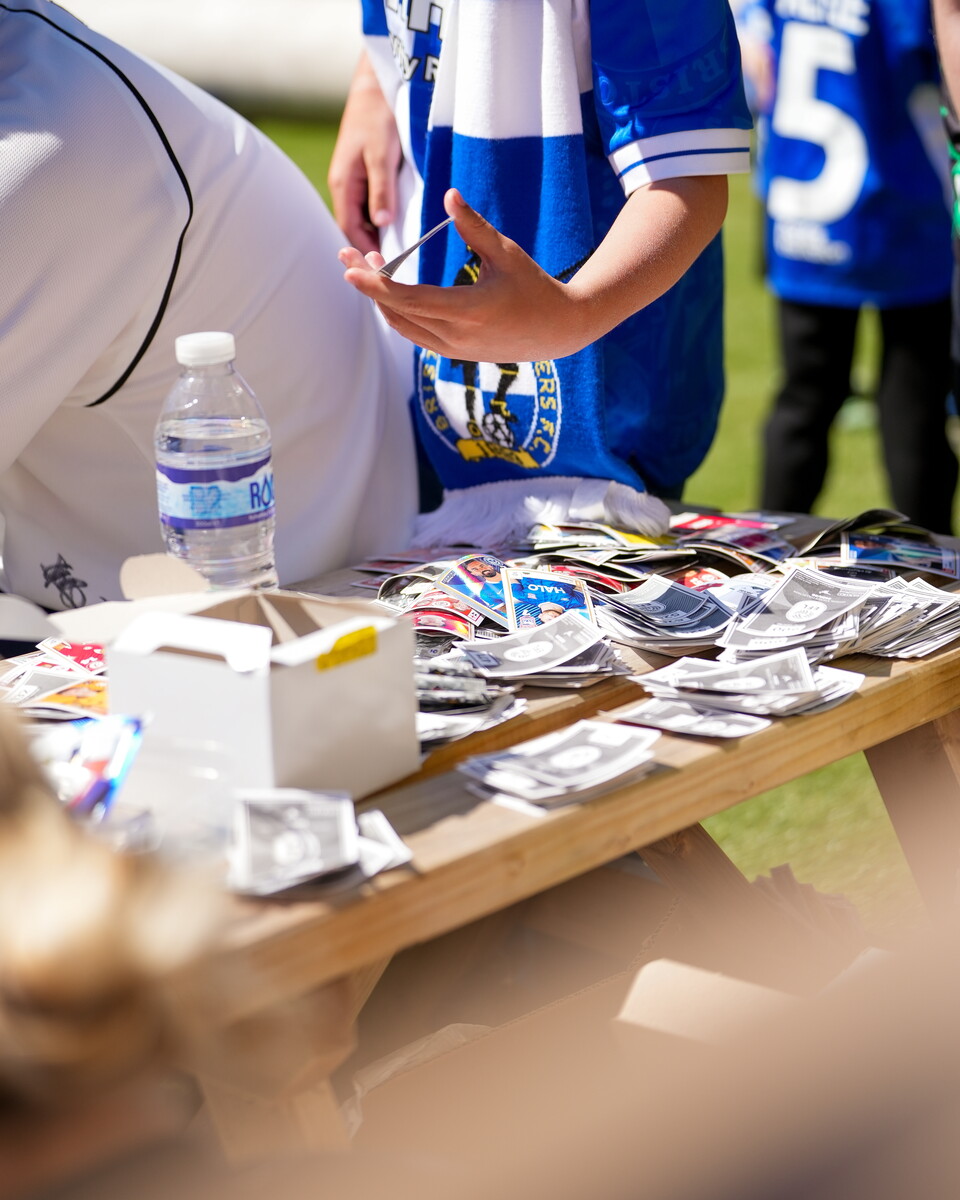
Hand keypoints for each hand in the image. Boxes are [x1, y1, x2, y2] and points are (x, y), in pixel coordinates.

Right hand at [327, 53, 401, 253]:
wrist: (375, 87)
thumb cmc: (378, 118)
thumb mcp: (382, 156)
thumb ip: (382, 191)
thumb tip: (382, 226)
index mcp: (343, 186)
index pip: (350, 231)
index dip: (366, 252)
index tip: (387, 270)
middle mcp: (345, 187)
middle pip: (356, 229)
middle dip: (372, 249)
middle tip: (397, 268)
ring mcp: (353, 182)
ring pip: (364, 219)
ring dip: (378, 235)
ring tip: (401, 253)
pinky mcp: (365, 175)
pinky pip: (371, 205)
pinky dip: (383, 218)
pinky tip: (400, 226)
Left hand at [340, 175, 726, 363]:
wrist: (558, 331)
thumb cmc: (535, 286)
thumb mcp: (506, 252)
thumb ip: (473, 226)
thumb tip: (449, 195)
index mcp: (468, 311)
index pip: (409, 299)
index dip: (377, 284)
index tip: (353, 267)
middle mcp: (456, 336)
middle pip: (398, 313)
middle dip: (369, 285)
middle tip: (348, 257)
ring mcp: (454, 350)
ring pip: (403, 327)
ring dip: (382, 300)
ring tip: (367, 269)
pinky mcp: (455, 354)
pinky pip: (416, 334)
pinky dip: (398, 313)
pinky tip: (390, 290)